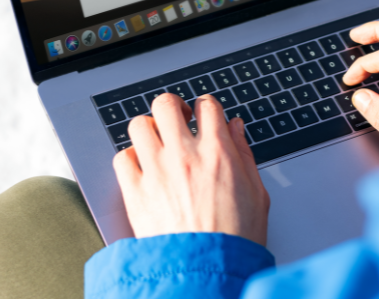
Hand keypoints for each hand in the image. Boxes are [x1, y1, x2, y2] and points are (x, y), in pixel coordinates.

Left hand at [113, 93, 269, 245]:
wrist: (208, 274)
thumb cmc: (235, 240)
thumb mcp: (256, 193)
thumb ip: (244, 153)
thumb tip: (235, 127)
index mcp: (217, 153)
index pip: (206, 106)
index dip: (205, 106)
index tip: (203, 114)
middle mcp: (184, 155)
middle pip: (167, 105)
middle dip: (173, 107)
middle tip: (177, 119)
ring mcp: (156, 171)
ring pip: (139, 125)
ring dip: (149, 129)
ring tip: (157, 141)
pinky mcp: (136, 192)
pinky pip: (122, 158)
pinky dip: (130, 158)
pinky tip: (142, 167)